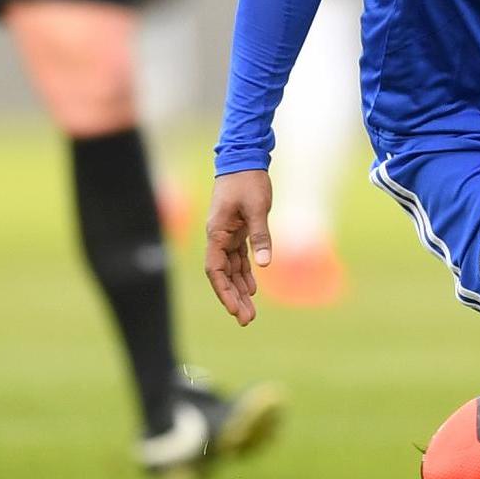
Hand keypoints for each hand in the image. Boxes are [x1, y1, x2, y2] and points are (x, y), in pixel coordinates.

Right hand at [204, 169, 273, 326]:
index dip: (224, 291)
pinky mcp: (237, 230)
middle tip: (247, 320)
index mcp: (217, 233)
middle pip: (222, 275)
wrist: (244, 159)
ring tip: (250, 311)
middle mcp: (218, 237)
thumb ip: (260, 235)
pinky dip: (245, 273)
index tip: (235, 310)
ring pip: (231, 269)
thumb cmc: (248, 181)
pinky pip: (238, 258)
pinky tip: (252, 288)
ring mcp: (227, 234)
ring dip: (239, 289)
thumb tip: (264, 264)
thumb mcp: (258, 207)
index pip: (215, 270)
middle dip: (233, 298)